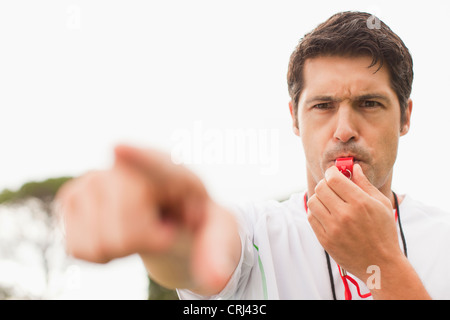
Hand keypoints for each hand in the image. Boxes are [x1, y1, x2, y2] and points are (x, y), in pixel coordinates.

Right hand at [55, 144, 208, 262]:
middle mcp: (131, 166)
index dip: (138, 158)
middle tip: (163, 231)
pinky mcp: (71, 198)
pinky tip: (116, 236)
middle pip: (126, 219)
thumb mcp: (219, 236)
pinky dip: (99, 255)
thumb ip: (220, 254)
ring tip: (140, 231)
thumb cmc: (196, 226)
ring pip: (100, 239)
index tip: (119, 150)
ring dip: (123, 248)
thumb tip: (215, 280)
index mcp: (176, 172)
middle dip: (147, 239)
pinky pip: (77, 246)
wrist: (171, 224)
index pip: (158, 167)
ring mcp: (96, 178)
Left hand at [306, 164, 401, 280]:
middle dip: (326, 184)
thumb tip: (354, 168)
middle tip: (332, 187)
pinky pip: (311, 217)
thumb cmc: (384, 233)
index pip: (334, 179)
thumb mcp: (382, 205)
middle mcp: (344, 215)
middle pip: (321, 188)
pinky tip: (327, 214)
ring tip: (329, 201)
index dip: (332, 172)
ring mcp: (333, 228)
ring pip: (313, 201)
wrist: (381, 265)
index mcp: (360, 203)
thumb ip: (365, 184)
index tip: (334, 173)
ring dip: (319, 198)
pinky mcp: (325, 240)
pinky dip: (316, 212)